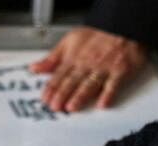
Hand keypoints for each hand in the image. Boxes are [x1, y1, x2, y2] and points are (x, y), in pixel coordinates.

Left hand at [31, 27, 146, 111]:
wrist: (122, 26)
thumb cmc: (97, 36)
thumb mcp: (69, 42)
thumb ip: (52, 59)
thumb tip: (35, 69)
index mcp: (74, 58)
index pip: (59, 75)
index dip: (51, 88)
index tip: (45, 99)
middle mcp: (87, 64)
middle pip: (73, 81)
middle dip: (62, 94)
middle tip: (55, 106)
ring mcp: (104, 68)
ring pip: (90, 84)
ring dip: (81, 96)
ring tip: (72, 107)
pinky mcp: (120, 71)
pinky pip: (114, 84)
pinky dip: (109, 94)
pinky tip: (102, 104)